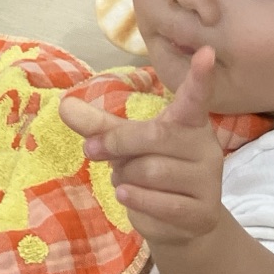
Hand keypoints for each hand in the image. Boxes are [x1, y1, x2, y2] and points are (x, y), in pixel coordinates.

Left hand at [60, 48, 223, 246]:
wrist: (180, 223)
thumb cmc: (151, 170)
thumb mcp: (124, 144)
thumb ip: (99, 126)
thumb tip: (65, 105)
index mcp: (187, 122)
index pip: (195, 96)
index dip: (200, 76)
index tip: (206, 50)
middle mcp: (204, 147)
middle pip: (154, 136)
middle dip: (116, 144)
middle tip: (92, 151)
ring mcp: (208, 180)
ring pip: (151, 172)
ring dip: (125, 178)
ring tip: (128, 182)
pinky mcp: (204, 211)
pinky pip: (160, 203)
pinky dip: (135, 201)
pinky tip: (128, 197)